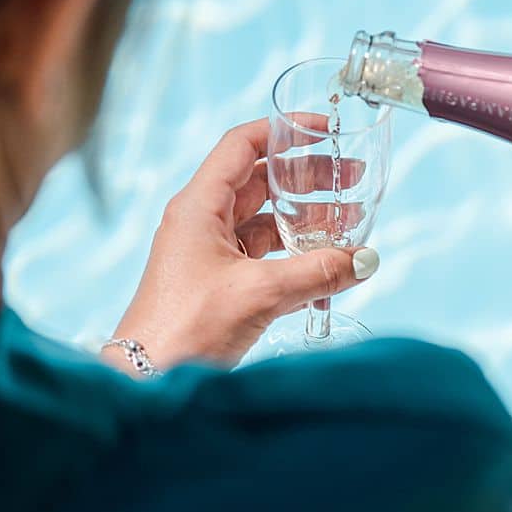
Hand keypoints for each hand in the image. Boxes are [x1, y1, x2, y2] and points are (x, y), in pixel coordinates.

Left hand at [109, 118, 378, 368]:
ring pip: (264, 221)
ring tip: (348, 222)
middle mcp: (201, 221)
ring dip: (305, 219)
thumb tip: (365, 259)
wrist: (146, 382)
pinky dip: (294, 254)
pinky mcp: (217, 282)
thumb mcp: (261, 293)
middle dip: (308, 178)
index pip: (241, 145)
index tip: (323, 129)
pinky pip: (263, 255)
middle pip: (260, 181)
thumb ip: (318, 272)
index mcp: (199, 206)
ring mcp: (208, 252)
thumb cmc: (185, 329)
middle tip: (351, 178)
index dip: (283, 131)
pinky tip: (327, 264)